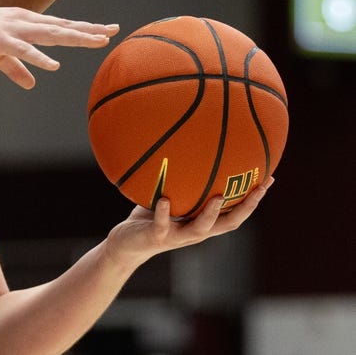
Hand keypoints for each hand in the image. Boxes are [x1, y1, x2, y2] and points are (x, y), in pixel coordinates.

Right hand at [0, 6, 117, 88]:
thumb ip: (15, 67)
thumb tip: (32, 83)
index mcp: (22, 23)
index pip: (59, 26)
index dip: (82, 29)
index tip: (104, 31)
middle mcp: (21, 22)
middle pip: (61, 27)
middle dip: (88, 30)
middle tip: (114, 30)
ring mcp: (10, 29)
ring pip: (49, 34)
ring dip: (74, 37)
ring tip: (97, 41)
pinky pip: (22, 50)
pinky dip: (38, 56)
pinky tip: (54, 64)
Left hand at [107, 176, 273, 266]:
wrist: (127, 245)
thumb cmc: (150, 218)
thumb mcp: (169, 198)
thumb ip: (180, 182)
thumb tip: (188, 149)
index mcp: (203, 223)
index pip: (235, 213)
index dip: (253, 199)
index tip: (269, 179)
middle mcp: (195, 232)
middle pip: (229, 223)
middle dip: (246, 206)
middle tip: (260, 187)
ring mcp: (178, 236)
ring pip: (201, 228)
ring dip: (211, 213)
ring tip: (219, 197)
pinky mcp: (157, 237)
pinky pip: (162, 224)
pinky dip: (164, 212)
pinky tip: (165, 199)